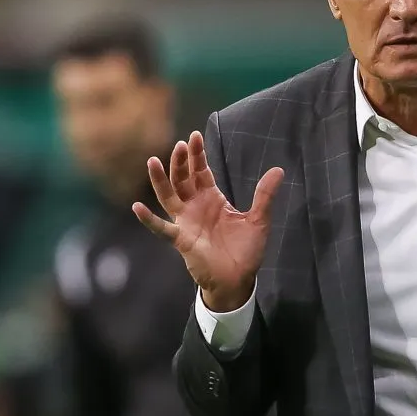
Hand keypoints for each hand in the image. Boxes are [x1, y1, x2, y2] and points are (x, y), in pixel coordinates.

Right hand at [132, 131, 283, 311]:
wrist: (238, 279)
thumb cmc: (245, 250)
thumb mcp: (259, 219)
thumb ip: (265, 195)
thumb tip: (279, 170)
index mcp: (212, 198)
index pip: (201, 171)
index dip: (197, 155)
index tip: (195, 135)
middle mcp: (195, 207)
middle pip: (183, 179)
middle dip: (181, 161)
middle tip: (180, 144)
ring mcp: (186, 222)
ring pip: (169, 196)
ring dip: (160, 180)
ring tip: (153, 162)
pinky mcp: (181, 239)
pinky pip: (162, 228)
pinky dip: (149, 219)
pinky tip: (137, 207)